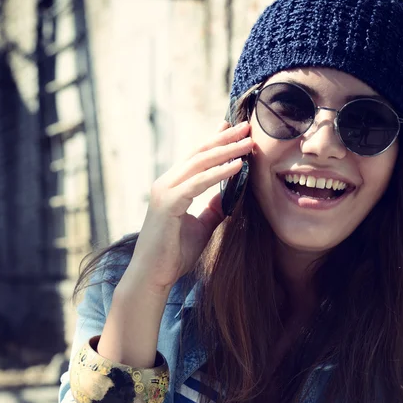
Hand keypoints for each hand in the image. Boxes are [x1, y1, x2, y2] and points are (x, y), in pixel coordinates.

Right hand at [125, 120, 252, 294]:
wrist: (153, 276)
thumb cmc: (174, 254)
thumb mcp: (201, 227)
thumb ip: (212, 210)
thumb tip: (228, 196)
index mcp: (172, 187)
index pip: (196, 158)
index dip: (216, 141)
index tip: (234, 129)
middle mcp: (166, 183)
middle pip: (199, 154)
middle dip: (225, 139)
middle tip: (247, 126)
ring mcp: (164, 191)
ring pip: (199, 163)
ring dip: (227, 150)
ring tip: (249, 142)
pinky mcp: (168, 203)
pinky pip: (198, 183)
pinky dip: (219, 172)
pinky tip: (238, 165)